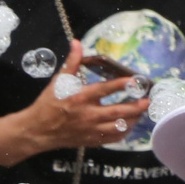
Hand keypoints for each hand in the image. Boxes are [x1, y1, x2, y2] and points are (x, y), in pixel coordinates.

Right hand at [0, 42, 148, 164]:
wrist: (37, 130)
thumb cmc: (48, 104)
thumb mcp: (58, 82)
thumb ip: (72, 63)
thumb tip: (77, 43)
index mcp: (80, 98)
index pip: (104, 90)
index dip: (121, 84)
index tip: (135, 79)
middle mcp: (87, 115)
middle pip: (118, 112)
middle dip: (136, 106)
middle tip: (148, 100)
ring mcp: (91, 130)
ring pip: (119, 127)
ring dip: (134, 120)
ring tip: (142, 111)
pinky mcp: (92, 140)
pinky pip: (114, 139)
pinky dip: (124, 132)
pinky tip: (130, 124)